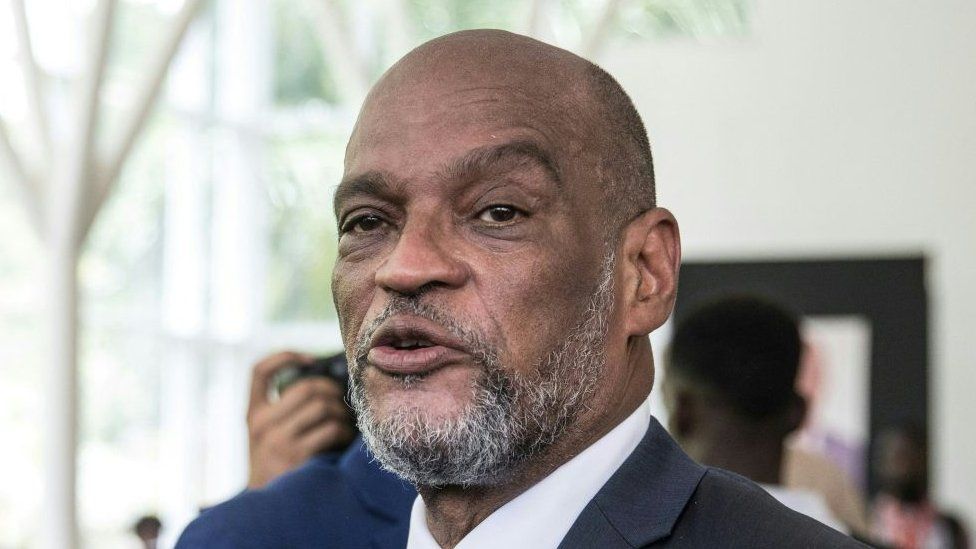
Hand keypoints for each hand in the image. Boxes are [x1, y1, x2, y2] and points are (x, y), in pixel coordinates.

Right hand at [246, 351, 356, 488]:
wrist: (267, 508)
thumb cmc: (276, 465)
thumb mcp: (265, 436)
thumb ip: (282, 411)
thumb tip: (326, 381)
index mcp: (252, 414)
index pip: (259, 370)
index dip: (285, 356)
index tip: (309, 358)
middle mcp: (262, 424)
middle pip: (307, 387)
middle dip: (331, 390)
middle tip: (339, 402)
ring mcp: (278, 440)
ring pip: (323, 406)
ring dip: (341, 413)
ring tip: (342, 423)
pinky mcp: (297, 456)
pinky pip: (332, 429)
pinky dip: (344, 432)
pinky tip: (343, 439)